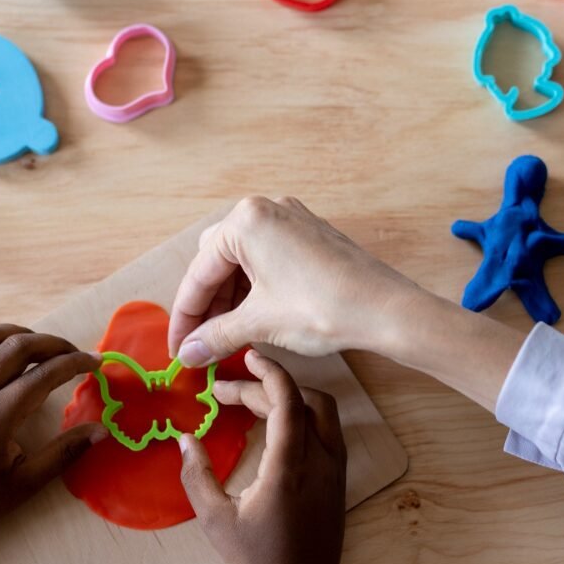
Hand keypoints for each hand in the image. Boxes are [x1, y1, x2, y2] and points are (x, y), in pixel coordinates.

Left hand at [0, 325, 105, 541]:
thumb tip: (102, 430)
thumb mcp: (25, 485)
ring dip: (16, 334)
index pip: (44, 375)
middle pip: (16, 346)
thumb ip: (64, 453)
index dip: (75, 363)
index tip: (96, 363)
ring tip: (38, 346)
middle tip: (73, 354)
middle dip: (52, 343)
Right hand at [169, 196, 424, 366]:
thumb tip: (189, 353)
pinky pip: (269, 260)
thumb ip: (216, 335)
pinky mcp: (310, 235)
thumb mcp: (260, 323)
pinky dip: (255, 289)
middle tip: (201, 344)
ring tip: (227, 338)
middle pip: (218, 262)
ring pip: (244, 262)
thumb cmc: (323, 308)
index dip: (186, 317)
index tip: (178, 349)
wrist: (386, 310)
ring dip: (231, 300)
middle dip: (208, 305)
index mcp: (246, 221)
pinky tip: (253, 319)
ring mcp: (292, 219)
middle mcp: (267, 209)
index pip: (199, 273)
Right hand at [178, 350, 346, 563]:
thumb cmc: (257, 560)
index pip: (288, 401)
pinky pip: (325, 428)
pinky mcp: (339, 475)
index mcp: (290, 468)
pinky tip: (273, 422)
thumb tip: (184, 438)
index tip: (246, 356)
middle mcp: (320, 460)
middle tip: (225, 392)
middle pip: (301, 400)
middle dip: (264, 386)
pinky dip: (301, 413)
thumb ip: (197, 476)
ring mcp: (335, 467)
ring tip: (250, 400)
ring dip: (288, 395)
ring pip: (321, 410)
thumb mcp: (216, 520)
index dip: (269, 372)